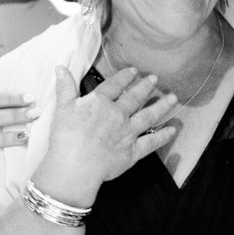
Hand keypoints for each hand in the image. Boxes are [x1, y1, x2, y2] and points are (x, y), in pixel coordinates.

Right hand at [31, 65, 177, 206]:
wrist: (75, 166)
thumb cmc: (65, 138)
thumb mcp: (61, 109)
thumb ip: (65, 88)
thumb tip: (61, 68)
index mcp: (100, 103)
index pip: (115, 85)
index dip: (125, 76)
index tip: (133, 71)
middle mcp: (117, 114)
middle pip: (135, 97)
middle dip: (146, 86)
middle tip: (155, 79)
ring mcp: (128, 132)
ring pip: (149, 115)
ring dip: (162, 106)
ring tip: (172, 98)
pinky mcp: (133, 151)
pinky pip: (152, 142)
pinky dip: (163, 136)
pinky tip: (172, 130)